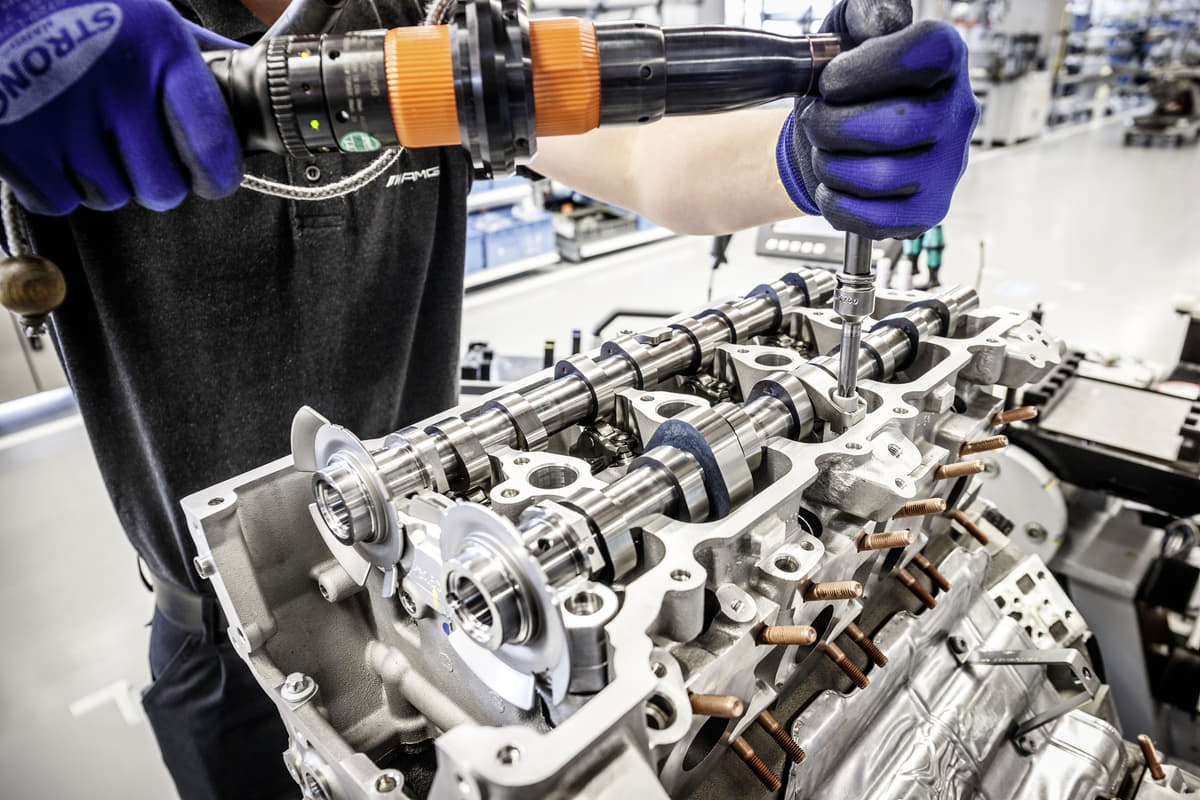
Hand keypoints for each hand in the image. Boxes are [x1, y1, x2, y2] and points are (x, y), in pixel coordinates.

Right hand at [0, 0, 242, 214]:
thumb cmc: (71, 6)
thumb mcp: (143, 13)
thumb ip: (197, 52)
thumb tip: (248, 69)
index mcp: (160, 49)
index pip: (213, 143)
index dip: (218, 175)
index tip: (213, 178)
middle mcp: (115, 83)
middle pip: (162, 189)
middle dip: (153, 179)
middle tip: (131, 146)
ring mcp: (62, 116)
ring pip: (111, 197)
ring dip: (102, 178)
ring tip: (80, 129)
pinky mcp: (15, 143)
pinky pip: (59, 201)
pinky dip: (55, 183)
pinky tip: (47, 139)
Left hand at [776, 0, 978, 239]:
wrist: (836, 139)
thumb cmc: (845, 87)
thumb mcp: (847, 33)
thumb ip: (865, 13)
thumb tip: (883, 19)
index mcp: (946, 62)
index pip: (925, 54)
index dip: (866, 69)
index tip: (831, 80)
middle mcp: (958, 114)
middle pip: (895, 125)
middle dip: (833, 124)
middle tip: (815, 119)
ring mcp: (948, 167)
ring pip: (879, 176)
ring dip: (830, 165)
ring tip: (824, 151)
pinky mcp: (929, 210)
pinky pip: (876, 218)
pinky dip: (837, 203)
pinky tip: (832, 185)